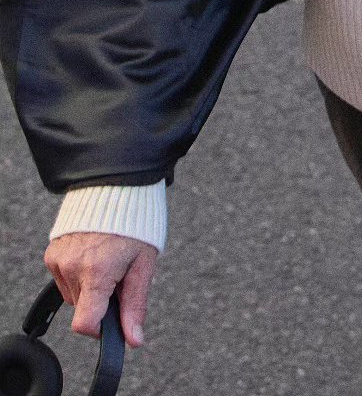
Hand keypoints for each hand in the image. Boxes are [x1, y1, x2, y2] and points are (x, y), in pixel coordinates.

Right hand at [44, 232, 156, 347]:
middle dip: (100, 299)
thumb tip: (134, 339)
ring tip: (106, 259)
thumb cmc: (135, 224)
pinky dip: (78, 273)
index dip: (99, 328)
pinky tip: (93, 254)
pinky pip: (64, 278)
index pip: (84, 324)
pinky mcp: (52, 252)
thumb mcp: (143, 264)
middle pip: (82, 307)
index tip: (111, 317)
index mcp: (97, 272)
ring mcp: (59, 259)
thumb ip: (135, 304)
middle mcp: (72, 267)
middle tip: (118, 274)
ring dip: (88, 286)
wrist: (117, 188)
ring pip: (73, 294)